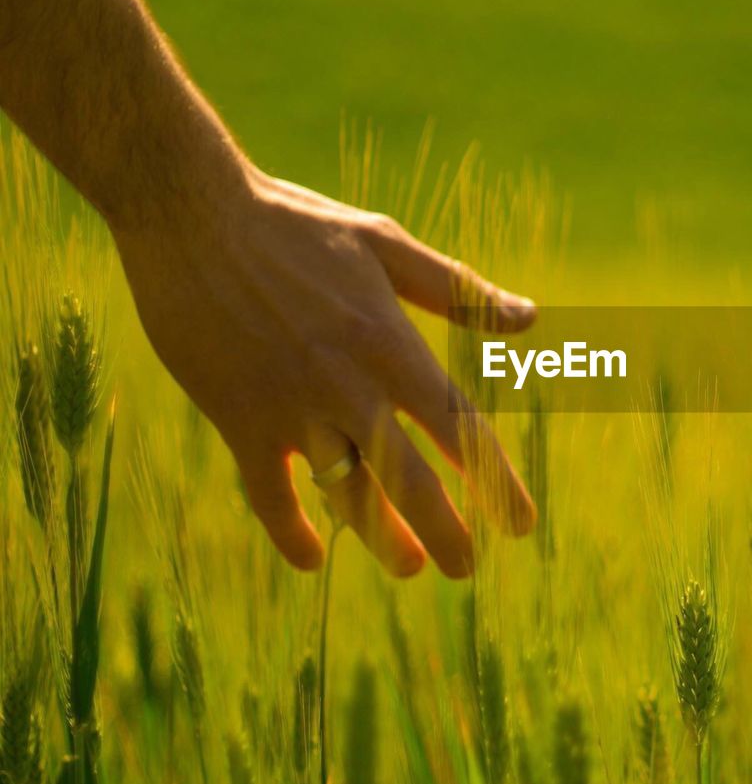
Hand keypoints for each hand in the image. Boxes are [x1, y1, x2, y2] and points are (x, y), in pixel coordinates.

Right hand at [112, 163, 536, 576]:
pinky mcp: (238, 418)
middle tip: (465, 569)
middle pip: (408, 479)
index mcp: (389, 342)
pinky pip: (266, 494)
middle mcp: (346, 384)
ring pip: (344, 494)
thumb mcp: (384, 242)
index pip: (457, 427)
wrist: (189, 214)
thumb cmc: (296, 223)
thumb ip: (457, 288)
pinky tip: (310, 559)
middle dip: (444, 531)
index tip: (520, 523)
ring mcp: (290, 407)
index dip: (494, 480)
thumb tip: (530, 318)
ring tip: (410, 566)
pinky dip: (288, 531)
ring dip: (380, 538)